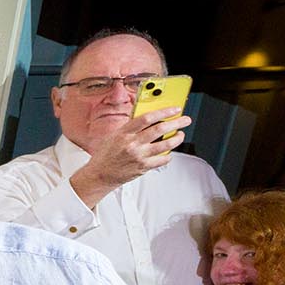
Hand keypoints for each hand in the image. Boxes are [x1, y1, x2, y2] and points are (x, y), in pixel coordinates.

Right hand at [71, 109, 189, 205]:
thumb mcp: (113, 136)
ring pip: (165, 145)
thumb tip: (145, 118)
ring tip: (180, 135)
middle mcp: (132, 144)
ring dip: (177, 138)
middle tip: (184, 120)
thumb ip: (129, 127)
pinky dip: (168, 155)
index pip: (147, 118)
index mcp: (124, 133)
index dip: (164, 112)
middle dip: (176, 123)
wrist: (99, 175)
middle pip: (160, 130)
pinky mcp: (143, 167)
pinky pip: (162, 160)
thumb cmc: (105, 156)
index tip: (174, 109)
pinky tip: (169, 152)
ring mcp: (139, 156)